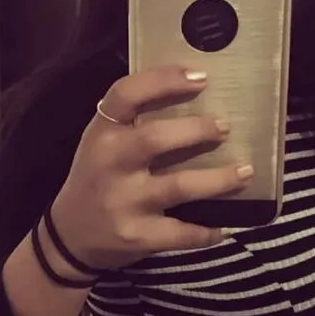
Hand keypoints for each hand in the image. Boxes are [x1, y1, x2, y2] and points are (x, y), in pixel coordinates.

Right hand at [49, 64, 252, 269]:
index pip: (126, 94)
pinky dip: (207, 231)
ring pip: (178, 186)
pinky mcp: (136, 236)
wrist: (69, 238)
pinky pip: (181, 233)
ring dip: (218, 179)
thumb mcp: (102, 145)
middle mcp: (109, 165)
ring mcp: (123, 203)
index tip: (201, 77)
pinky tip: (224, 227)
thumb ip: (133, 123)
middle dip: (197, 131)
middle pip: (155, 138)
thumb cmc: (97, 181)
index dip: (164, 80)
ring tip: (244, 172)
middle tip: (225, 127)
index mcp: (101, 133)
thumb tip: (196, 94)